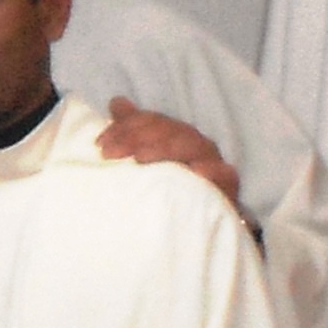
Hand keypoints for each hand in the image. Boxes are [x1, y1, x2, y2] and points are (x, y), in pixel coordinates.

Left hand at [95, 102, 243, 216]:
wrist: (196, 225)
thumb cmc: (169, 189)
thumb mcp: (147, 160)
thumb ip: (133, 131)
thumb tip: (117, 102)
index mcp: (176, 135)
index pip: (152, 121)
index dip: (125, 127)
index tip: (99, 144)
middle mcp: (195, 144)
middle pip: (168, 131)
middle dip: (136, 137)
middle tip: (109, 154)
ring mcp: (213, 162)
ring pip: (191, 146)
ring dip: (164, 149)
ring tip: (140, 159)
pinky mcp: (227, 185)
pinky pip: (223, 174)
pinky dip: (209, 171)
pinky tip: (193, 172)